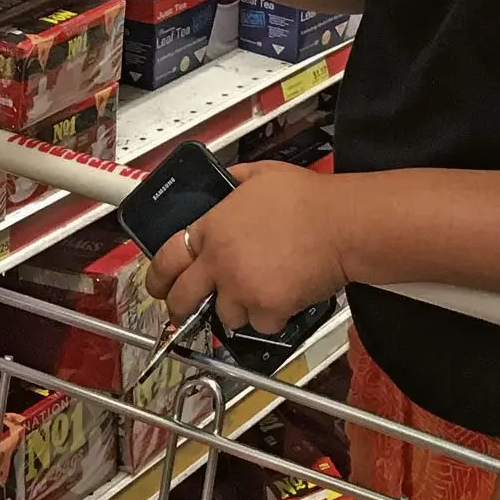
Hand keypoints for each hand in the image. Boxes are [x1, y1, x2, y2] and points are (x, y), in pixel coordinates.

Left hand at [144, 160, 346, 332]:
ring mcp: (241, 289)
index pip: (166, 260)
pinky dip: (271, 316)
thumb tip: (220, 186)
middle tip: (190, 308)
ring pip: (225, 315)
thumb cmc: (307, 199)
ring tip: (260, 288)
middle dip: (182, 308)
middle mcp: (219, 262)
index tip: (160, 285)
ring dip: (238, 308)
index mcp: (212, 228)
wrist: (341, 224)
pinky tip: (284, 295)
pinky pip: (260, 324)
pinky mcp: (266, 309)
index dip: (159, 277)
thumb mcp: (258, 175)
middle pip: (182, 300)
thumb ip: (231, 183)